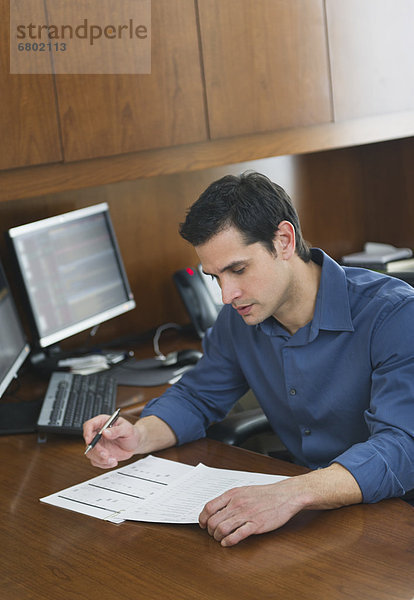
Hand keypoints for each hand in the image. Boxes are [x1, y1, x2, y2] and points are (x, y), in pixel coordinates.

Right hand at [83, 414, 139, 468]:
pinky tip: (113, 462)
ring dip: (101, 459)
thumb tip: (105, 432)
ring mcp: (98, 445)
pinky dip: (104, 464)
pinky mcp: (100, 454)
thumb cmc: (131, 433)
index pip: (89, 425)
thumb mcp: (127, 429)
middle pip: (88, 442)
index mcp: (102, 422)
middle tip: (106, 455)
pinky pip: (96, 461)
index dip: (87, 433)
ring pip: (91, 454)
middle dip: (96, 450)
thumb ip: (116, 430)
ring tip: (113, 460)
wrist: (135, 443)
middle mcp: (98, 433)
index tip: (90, 441)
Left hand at [198, 464, 361, 546]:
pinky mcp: (256, 525)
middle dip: (210, 530)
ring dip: (218, 537)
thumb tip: (214, 509)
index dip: (202, 518)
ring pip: (222, 529)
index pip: (209, 507)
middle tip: (212, 534)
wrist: (285, 495)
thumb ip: (229, 499)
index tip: (203, 524)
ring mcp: (246, 514)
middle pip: (213, 521)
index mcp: (233, 494)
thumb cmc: (264, 494)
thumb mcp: (243, 491)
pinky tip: (227, 543)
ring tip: (220, 539)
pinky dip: (228, 542)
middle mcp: (237, 504)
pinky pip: (237, 535)